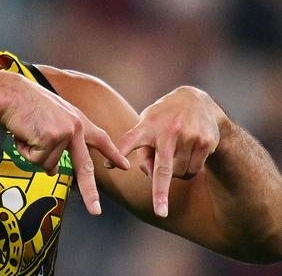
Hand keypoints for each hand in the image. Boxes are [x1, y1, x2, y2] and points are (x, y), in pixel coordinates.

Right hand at [0, 74, 129, 215]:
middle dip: (90, 192)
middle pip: (85, 167)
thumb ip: (56, 143)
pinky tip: (24, 134)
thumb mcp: (47, 121)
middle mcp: (76, 126)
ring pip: (49, 164)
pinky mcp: (52, 138)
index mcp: (77, 119)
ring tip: (27, 133)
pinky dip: (26, 152)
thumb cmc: (24, 104)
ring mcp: (65, 133)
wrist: (10, 94)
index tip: (125, 166)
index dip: (112, 153)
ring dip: (33, 153)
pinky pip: (37, 160)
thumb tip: (52, 172)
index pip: (100, 138)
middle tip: (96, 211)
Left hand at [116, 86, 226, 217]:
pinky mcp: (205, 143)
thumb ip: (143, 148)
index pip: (129, 140)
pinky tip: (187, 155)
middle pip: (162, 168)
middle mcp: (168, 130)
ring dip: (173, 174)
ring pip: (178, 174)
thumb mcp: (147, 123)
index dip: (119, 153)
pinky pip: (193, 171)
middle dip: (160, 192)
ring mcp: (188, 136)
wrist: (197, 101)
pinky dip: (188, 171)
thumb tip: (148, 175)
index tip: (109, 168)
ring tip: (173, 155)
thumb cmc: (162, 119)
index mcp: (147, 125)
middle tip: (160, 213)